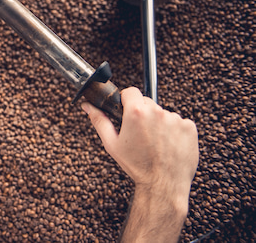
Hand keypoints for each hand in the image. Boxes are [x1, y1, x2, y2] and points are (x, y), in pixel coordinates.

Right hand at [82, 87, 198, 241]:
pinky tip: (168, 145)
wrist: (163, 184)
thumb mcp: (112, 144)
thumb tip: (88, 106)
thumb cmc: (137, 166)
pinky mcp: (189, 128)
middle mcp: (157, 112)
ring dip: (159, 123)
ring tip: (156, 143)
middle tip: (140, 133)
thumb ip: (99, 121)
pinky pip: (179, 123)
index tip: (127, 110)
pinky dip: (174, 131)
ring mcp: (175, 119)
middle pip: (147, 103)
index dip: (127, 100)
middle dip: (143, 114)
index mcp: (136, 112)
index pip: (131, 92)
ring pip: (163, 114)